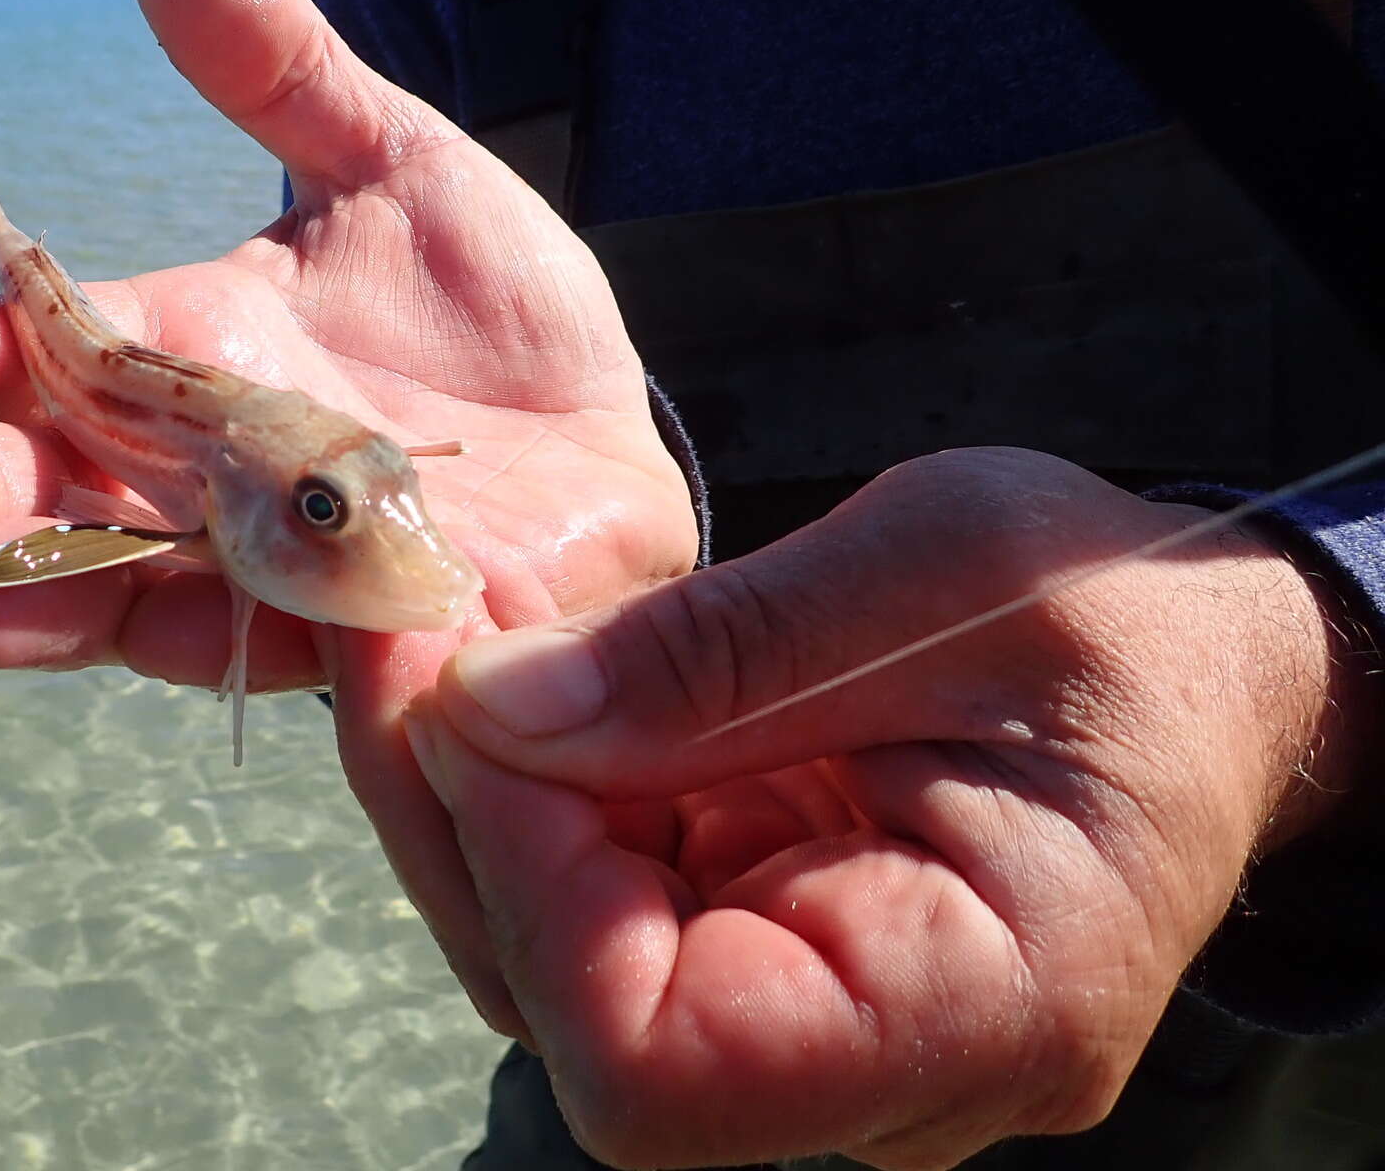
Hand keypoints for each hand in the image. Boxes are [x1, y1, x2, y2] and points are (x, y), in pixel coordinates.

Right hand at [0, 0, 697, 1006]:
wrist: (611, 451)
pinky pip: (238, 642)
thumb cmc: (498, 323)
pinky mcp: (337, 631)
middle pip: (16, 481)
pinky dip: (169, 632)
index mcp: (173, 355)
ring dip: (8, 585)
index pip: (10, 349)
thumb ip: (285, 73)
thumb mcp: (401, 171)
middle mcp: (181, 470)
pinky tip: (100, 624)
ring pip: (97, 579)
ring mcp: (250, 560)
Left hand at [403, 447, 1361, 1169]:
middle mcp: (896, 1075)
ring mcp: (833, 1036)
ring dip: (510, 807)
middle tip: (440, 646)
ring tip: (495, 647)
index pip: (647, 1062)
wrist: (1200, 663)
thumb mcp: (932, 565)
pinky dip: (566, 801)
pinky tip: (561, 690)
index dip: (526, 886)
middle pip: (584, 1019)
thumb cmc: (1114, 610)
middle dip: (488, 827)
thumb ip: (710, 648)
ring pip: (577, 972)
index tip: (481, 700)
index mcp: (982, 1004)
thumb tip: (484, 709)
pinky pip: (622, 914)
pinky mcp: (787, 971)